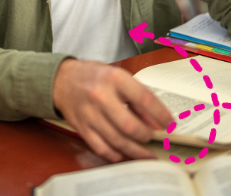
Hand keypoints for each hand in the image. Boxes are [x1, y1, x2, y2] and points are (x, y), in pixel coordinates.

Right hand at [52, 59, 173, 162]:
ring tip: (147, 153)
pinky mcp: (82, 128)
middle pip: (131, 126)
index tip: (170, 123)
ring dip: (137, 150)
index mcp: (113, 78)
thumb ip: (136, 94)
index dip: (161, 115)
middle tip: (153, 136)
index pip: (145, 100)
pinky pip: (103, 148)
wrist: (61, 79)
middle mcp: (101, 96)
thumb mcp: (117, 75)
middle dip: (147, 135)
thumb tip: (155, 120)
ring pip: (118, 141)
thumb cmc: (93, 76)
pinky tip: (126, 154)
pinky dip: (117, 154)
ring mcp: (90, 114)